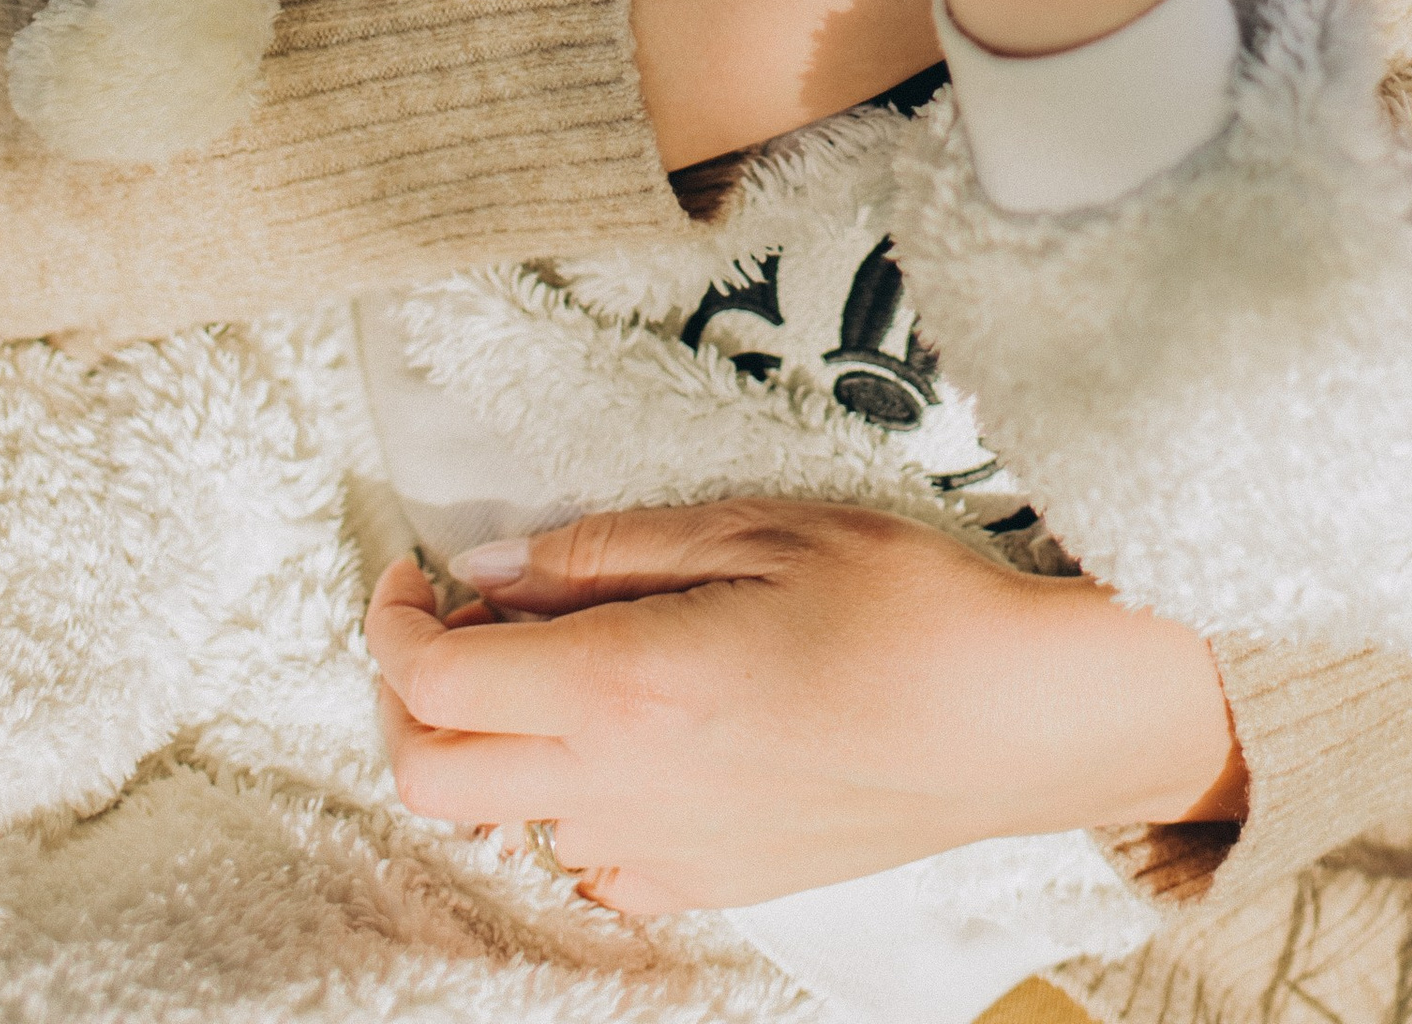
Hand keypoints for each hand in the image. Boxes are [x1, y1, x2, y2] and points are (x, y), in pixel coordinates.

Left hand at [365, 502, 1241, 915]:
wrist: (1017, 721)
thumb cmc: (904, 605)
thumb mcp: (754, 527)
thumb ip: (608, 550)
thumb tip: (501, 568)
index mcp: (624, 686)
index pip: (436, 680)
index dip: (394, 621)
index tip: (414, 572)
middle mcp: (623, 788)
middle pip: (433, 777)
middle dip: (409, 697)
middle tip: (449, 622)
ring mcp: (663, 852)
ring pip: (508, 822)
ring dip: (495, 746)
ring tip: (560, 663)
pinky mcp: (710, 885)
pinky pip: (593, 858)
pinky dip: (573, 801)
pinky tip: (635, 736)